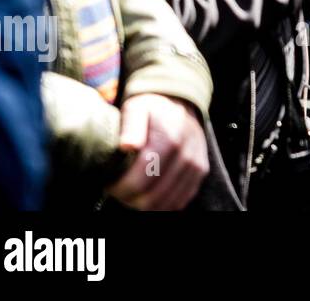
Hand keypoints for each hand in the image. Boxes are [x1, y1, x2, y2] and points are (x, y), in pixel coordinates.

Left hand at [107, 94, 208, 210]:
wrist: (180, 105)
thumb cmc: (152, 111)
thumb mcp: (136, 108)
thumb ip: (131, 126)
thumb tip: (127, 146)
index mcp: (169, 138)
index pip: (140, 180)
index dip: (121, 188)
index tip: (109, 185)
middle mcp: (186, 154)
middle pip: (152, 196)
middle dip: (129, 199)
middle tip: (117, 191)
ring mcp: (196, 165)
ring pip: (166, 203)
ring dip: (145, 204)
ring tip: (131, 192)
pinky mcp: (200, 172)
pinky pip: (179, 201)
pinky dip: (162, 203)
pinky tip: (149, 194)